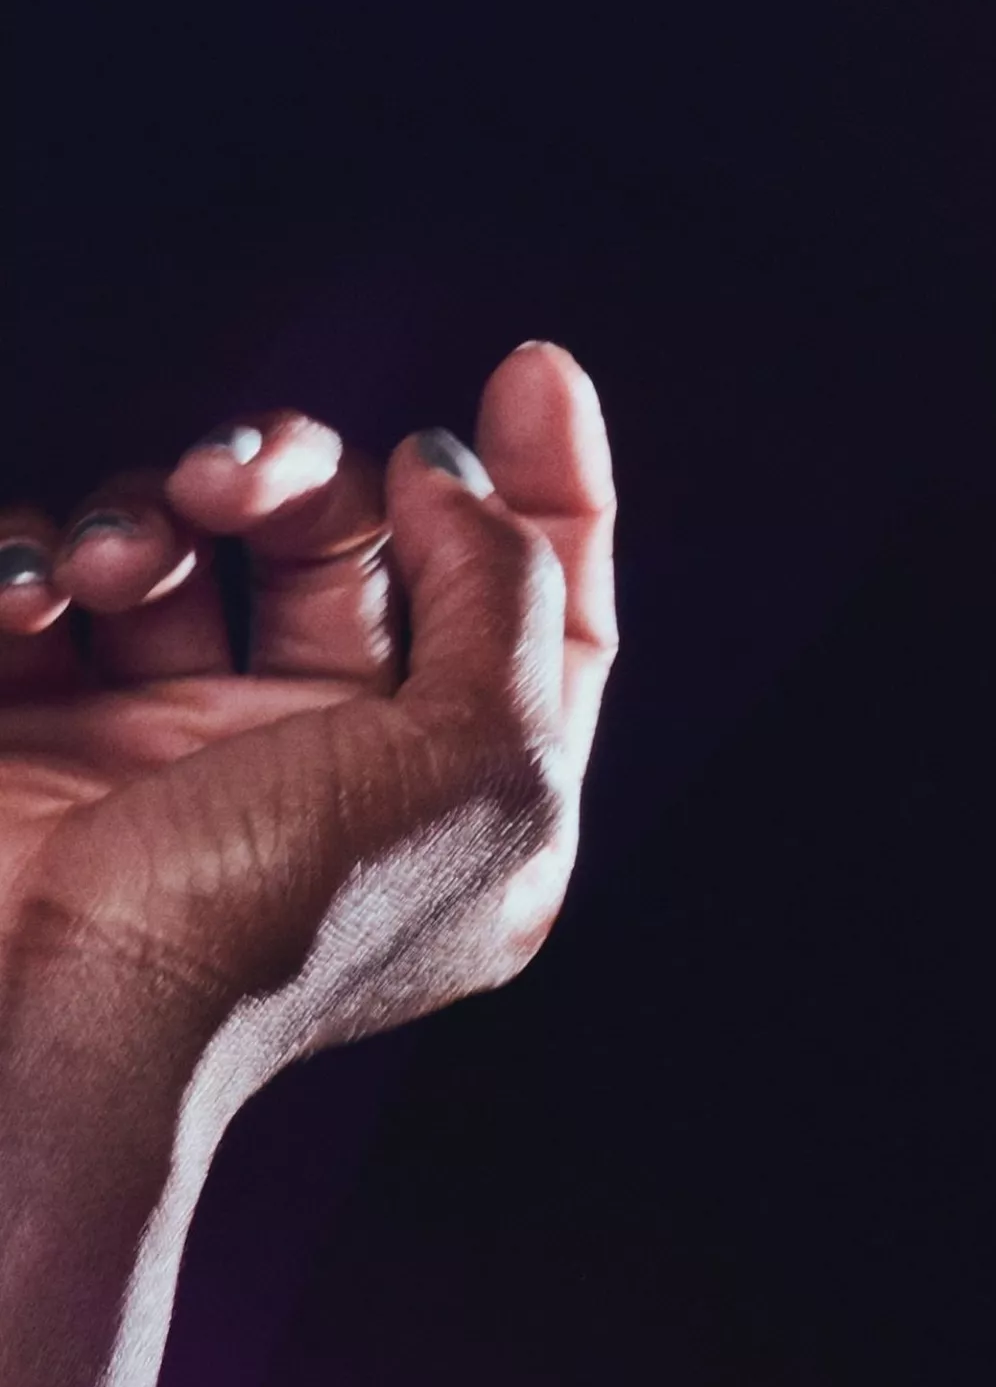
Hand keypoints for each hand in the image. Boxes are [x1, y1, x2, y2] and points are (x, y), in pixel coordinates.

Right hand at [0, 347, 615, 1098]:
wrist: (46, 1019)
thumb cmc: (273, 915)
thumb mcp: (478, 770)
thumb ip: (510, 603)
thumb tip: (453, 481)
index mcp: (458, 802)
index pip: (539, 616)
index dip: (552, 484)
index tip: (534, 366)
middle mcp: (327, 768)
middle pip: (350, 541)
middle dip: (300, 472)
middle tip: (238, 480)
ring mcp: (174, 742)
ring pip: (190, 536)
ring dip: (152, 506)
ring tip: (117, 568)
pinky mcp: (40, 723)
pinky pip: (48, 572)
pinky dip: (32, 559)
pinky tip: (33, 607)